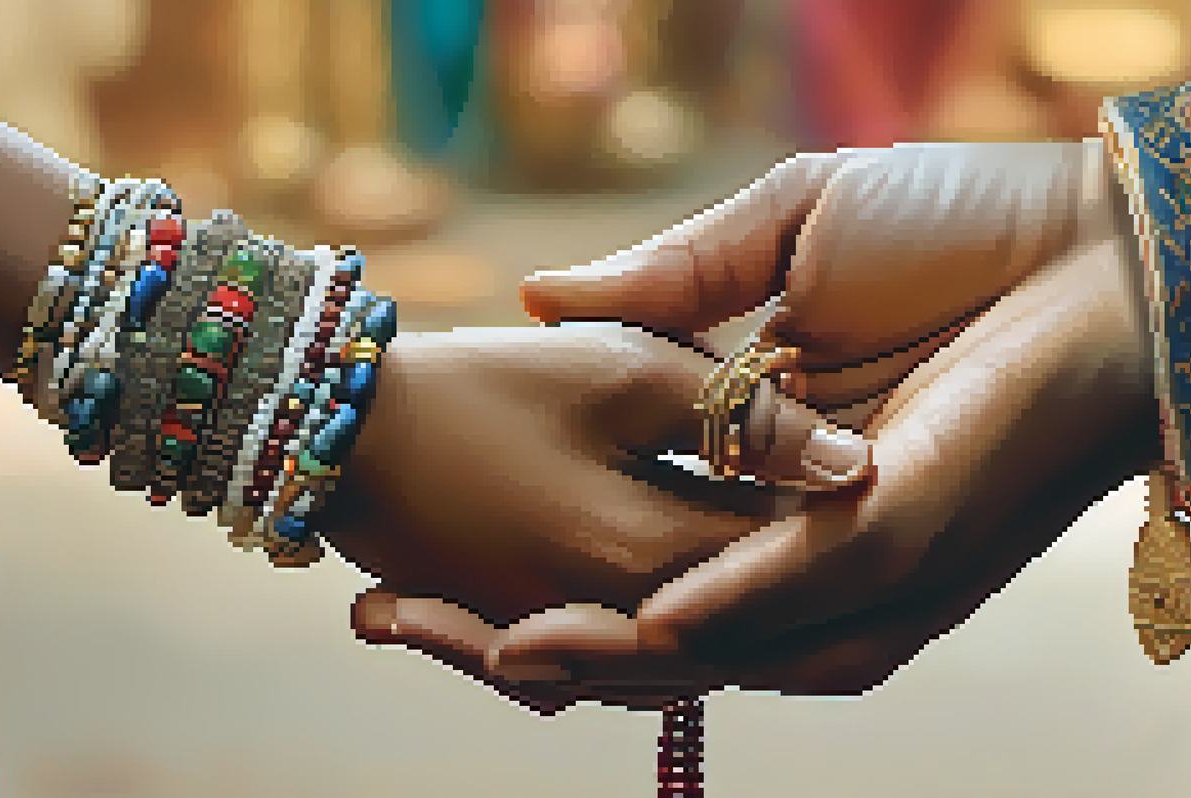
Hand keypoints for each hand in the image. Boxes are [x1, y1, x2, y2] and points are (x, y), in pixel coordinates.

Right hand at [318, 324, 873, 712]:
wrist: (324, 412)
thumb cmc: (485, 377)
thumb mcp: (624, 369)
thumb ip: (740, 421)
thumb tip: (852, 467)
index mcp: (649, 553)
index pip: (784, 563)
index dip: (836, 518)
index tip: (866, 448)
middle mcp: (612, 623)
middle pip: (737, 626)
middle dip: (791, 577)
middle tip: (833, 502)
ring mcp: (561, 644)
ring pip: (676, 657)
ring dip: (724, 615)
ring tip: (768, 557)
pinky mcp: (518, 639)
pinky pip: (605, 661)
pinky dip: (646, 634)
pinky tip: (668, 590)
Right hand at [354, 142, 1158, 709]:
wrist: (1095, 235)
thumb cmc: (953, 230)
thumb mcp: (778, 241)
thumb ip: (666, 286)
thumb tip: (542, 294)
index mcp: (766, 492)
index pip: (618, 561)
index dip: (509, 575)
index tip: (391, 568)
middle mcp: (801, 552)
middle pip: (641, 630)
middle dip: (519, 638)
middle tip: (387, 618)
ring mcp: (857, 564)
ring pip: (708, 643)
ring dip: (595, 648)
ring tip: (486, 646)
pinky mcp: (908, 552)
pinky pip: (800, 604)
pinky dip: (714, 614)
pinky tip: (629, 617)